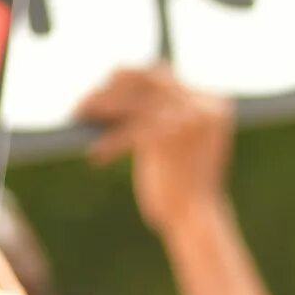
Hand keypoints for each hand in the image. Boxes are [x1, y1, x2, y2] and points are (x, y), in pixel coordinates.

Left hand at [78, 64, 233, 237]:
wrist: (198, 220)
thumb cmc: (184, 185)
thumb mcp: (180, 141)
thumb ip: (164, 113)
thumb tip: (117, 90)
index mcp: (213, 103)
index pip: (163, 74)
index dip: (129, 78)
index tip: (105, 83)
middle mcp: (204, 105)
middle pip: (146, 79)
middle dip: (111, 88)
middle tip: (85, 102)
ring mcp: (188, 119)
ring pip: (133, 102)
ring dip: (101, 108)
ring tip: (80, 117)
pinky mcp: (169, 137)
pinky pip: (128, 131)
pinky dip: (110, 143)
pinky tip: (96, 157)